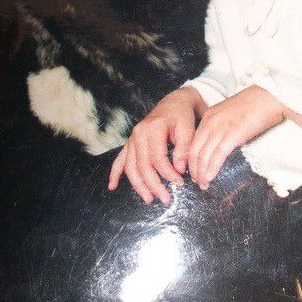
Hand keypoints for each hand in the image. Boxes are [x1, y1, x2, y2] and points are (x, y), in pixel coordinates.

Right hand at [108, 87, 205, 204]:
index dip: (167, 173)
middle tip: (165, 198)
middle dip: (153, 185)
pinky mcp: (130, 142)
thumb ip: (184, 149)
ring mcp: (132, 138)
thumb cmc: (182, 116)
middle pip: (142, 165)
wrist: (174, 102)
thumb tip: (179, 170)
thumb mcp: (188, 129)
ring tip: (149, 199)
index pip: (157, 158)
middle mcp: (138, 134)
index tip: (179, 183)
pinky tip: (112, 185)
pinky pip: (120, 159)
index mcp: (153, 128)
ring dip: (137, 185)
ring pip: (130, 166)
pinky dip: (115, 173)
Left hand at [188, 86, 284, 189]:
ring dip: (202, 173)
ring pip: (204, 155)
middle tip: (197, 181)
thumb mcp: (230, 114)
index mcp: (208, 116)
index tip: (194, 170)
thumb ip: (221, 128)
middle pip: (194, 150)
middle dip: (194, 169)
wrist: (268, 96)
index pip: (193, 142)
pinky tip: (210, 177)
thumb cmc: (254, 106)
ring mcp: (220, 128)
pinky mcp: (233, 135)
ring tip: (204, 184)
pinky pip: (218, 155)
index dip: (191, 159)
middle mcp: (210, 122)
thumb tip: (220, 145)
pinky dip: (212, 169)